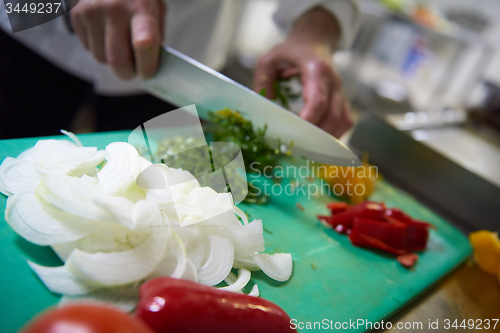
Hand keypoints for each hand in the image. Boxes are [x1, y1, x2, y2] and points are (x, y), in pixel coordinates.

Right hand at [71, 0, 165, 78]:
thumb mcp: (156, 6)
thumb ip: (155, 35)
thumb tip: (151, 65)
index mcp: (141, 6)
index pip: (144, 44)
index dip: (147, 66)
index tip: (148, 73)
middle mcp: (114, 9)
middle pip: (118, 60)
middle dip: (128, 73)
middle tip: (134, 71)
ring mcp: (92, 11)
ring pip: (101, 58)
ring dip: (112, 60)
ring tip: (119, 44)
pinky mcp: (76, 14)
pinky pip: (88, 48)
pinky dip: (99, 48)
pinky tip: (106, 33)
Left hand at [254, 8, 351, 137]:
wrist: (314, 41)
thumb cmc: (291, 52)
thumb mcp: (269, 59)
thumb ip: (263, 81)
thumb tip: (265, 108)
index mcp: (317, 70)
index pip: (318, 100)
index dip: (310, 119)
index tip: (297, 133)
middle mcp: (334, 82)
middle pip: (333, 116)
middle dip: (317, 136)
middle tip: (298, 150)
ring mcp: (341, 92)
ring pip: (342, 121)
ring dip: (327, 139)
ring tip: (308, 152)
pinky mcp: (343, 101)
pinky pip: (344, 122)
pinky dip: (334, 136)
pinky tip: (318, 144)